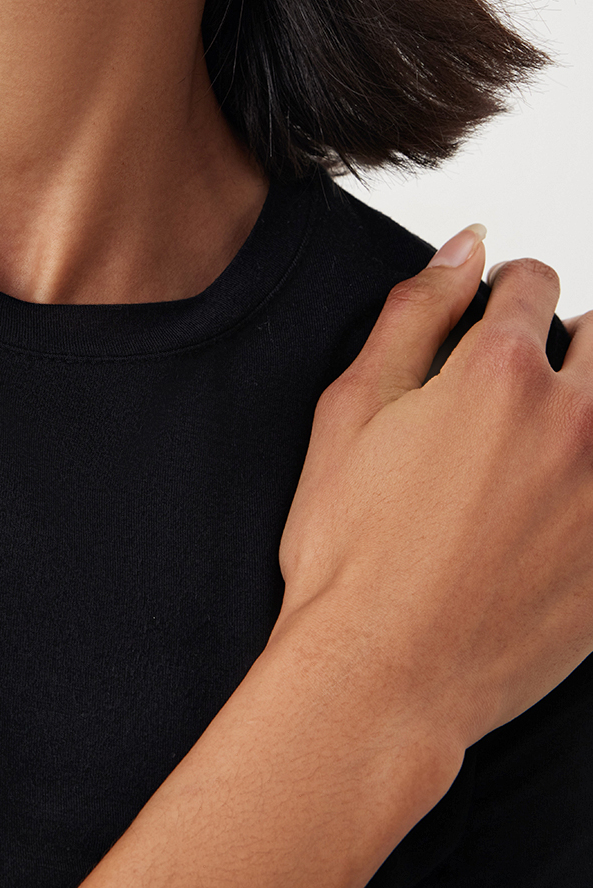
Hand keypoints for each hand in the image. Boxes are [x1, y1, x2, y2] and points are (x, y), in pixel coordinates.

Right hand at [276, 229, 592, 754]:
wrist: (382, 676)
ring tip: (542, 441)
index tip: (493, 313)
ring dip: (589, 403)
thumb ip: (414, 312)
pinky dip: (589, 484)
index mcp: (500, 375)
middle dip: (565, 340)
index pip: (531, 283)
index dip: (503, 290)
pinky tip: (550, 508)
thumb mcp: (352, 408)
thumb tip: (465, 245)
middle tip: (519, 381)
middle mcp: (574, 424)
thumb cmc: (351, 550)